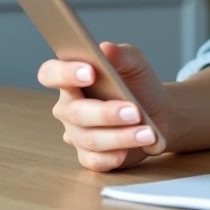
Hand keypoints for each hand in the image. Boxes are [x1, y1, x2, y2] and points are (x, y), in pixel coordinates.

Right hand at [37, 41, 173, 171]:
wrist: (158, 112)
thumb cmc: (139, 85)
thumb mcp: (136, 64)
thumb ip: (122, 54)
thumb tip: (106, 48)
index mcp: (72, 79)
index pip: (50, 73)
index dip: (64, 73)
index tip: (90, 72)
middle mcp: (68, 107)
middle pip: (75, 112)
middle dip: (106, 113)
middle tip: (134, 111)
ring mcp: (76, 134)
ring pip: (89, 138)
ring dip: (121, 136)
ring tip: (148, 132)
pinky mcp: (89, 156)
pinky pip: (95, 160)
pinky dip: (115, 155)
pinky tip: (132, 149)